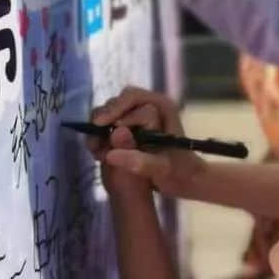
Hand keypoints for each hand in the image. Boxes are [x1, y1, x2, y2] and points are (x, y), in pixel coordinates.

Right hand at [91, 87, 205, 197]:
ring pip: (111, 113)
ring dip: (100, 129)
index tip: (100, 126)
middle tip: (93, 138)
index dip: (114, 110)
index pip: (131, 98)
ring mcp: (138, 115)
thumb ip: (139, 161)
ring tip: (94, 147)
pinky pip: (110, 125)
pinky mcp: (131, 127)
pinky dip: (102, 136)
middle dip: (103, 119)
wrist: (186, 180)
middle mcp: (149, 105)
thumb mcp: (161, 169)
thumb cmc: (180, 171)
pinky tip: (97, 151)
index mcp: (161, 106)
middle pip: (118, 102)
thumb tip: (110, 154)